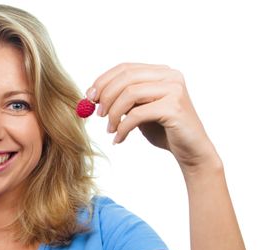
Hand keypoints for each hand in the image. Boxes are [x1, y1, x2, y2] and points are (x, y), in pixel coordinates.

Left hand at [88, 63, 219, 171]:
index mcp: (161, 72)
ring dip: (113, 113)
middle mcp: (170, 76)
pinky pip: (137, 114)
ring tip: (109, 129)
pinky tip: (119, 138)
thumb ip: (124, 99)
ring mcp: (174, 90)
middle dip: (106, 96)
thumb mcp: (139, 110)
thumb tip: (93, 94)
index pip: (126, 68)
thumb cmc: (164, 130)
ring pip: (130, 94)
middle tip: (97, 114)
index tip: (89, 96)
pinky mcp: (174, 108)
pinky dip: (123, 127)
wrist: (191, 151)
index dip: (104, 80)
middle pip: (126, 78)